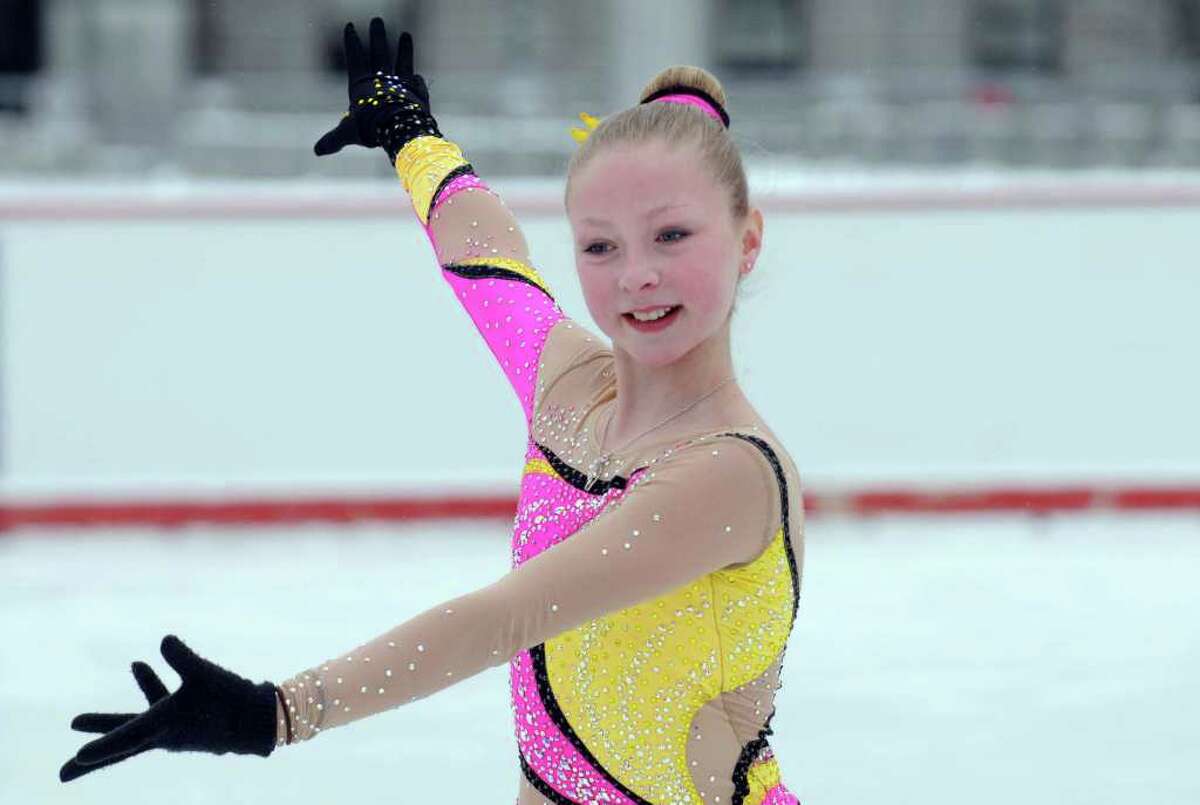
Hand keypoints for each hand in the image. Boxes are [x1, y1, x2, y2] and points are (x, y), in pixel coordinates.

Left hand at [59, 635, 277, 782]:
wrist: (259, 720)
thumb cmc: (230, 701)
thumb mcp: (204, 675)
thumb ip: (181, 658)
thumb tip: (163, 641)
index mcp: (162, 727)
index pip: (124, 739)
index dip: (101, 743)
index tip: (77, 757)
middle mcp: (161, 734)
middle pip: (118, 748)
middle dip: (90, 759)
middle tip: (62, 775)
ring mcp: (171, 730)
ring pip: (134, 724)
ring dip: (117, 708)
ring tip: (122, 670)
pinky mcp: (182, 722)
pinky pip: (156, 707)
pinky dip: (148, 687)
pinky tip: (138, 665)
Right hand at [314, 17, 441, 162]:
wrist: (399, 129)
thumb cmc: (370, 130)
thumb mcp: (347, 133)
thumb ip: (334, 139)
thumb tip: (316, 152)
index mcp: (362, 86)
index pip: (355, 58)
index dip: (352, 42)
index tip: (350, 26)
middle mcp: (382, 80)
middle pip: (379, 53)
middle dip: (377, 36)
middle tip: (378, 20)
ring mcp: (402, 85)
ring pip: (402, 62)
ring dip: (404, 49)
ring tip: (407, 34)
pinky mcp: (417, 92)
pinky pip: (417, 84)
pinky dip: (418, 81)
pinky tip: (419, 76)